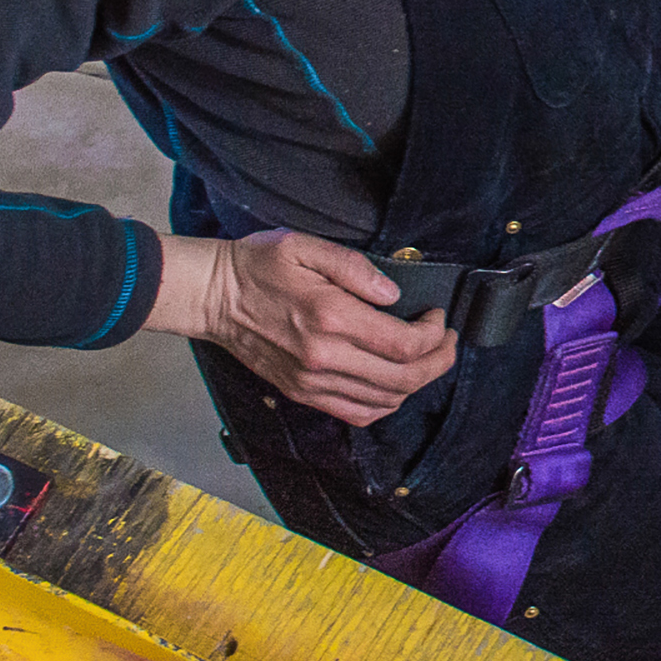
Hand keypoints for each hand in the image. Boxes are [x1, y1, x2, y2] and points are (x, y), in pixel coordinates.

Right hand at [150, 230, 456, 425]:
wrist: (212, 297)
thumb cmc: (257, 266)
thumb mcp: (305, 246)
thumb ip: (355, 268)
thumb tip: (394, 295)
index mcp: (330, 318)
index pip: (403, 344)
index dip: (435, 335)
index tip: (439, 318)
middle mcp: (323, 358)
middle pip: (403, 379)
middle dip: (439, 362)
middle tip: (448, 342)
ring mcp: (311, 381)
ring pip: (385, 400)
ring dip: (417, 383)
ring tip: (428, 359)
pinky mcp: (301, 393)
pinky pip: (356, 414)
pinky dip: (385, 403)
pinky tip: (395, 383)